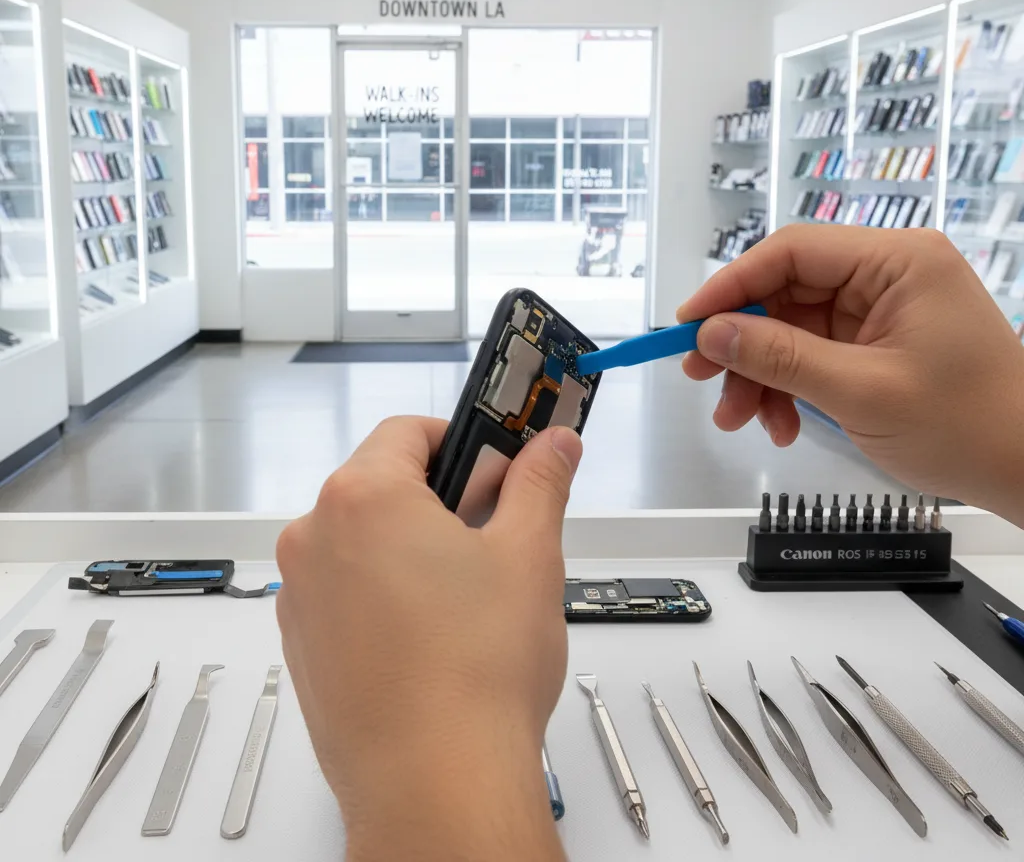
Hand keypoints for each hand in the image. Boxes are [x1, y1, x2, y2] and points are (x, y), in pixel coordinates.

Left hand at [276, 416, 580, 861]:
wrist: (436, 787)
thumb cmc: (479, 669)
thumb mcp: (529, 554)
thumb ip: (540, 483)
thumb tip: (553, 445)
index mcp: (364, 497)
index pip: (409, 431)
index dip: (462, 440)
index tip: (496, 467)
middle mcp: (315, 538)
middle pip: (380, 483)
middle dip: (439, 496)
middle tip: (492, 532)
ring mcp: (301, 595)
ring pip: (360, 540)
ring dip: (408, 546)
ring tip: (466, 594)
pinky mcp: (301, 646)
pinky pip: (342, 591)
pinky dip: (381, 593)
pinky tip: (429, 635)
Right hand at [677, 226, 1023, 522]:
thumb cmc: (966, 425)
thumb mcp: (861, 391)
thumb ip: (780, 358)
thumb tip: (712, 335)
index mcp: (897, 261)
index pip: (792, 251)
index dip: (731, 285)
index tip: (688, 325)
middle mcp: (887, 273)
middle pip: (785, 291)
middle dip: (743, 342)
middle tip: (702, 381)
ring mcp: (881, 308)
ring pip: (791, 327)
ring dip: (760, 374)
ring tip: (741, 420)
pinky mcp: (875, 341)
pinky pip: (811, 353)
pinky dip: (788, 388)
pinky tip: (781, 425)